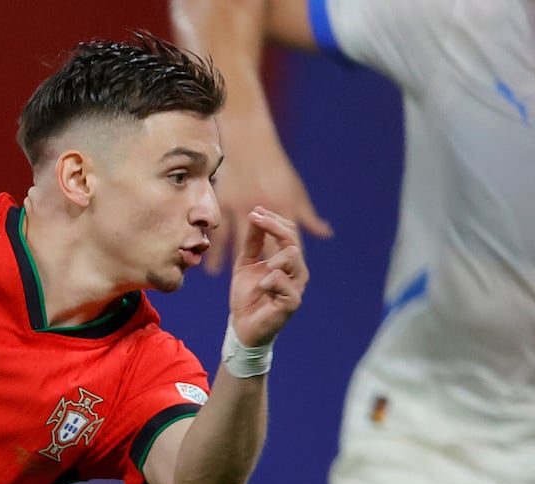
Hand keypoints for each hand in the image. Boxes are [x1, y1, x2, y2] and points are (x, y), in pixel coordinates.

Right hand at [206, 118, 331, 273]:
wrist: (250, 142)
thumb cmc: (275, 169)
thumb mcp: (295, 192)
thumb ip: (308, 217)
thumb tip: (325, 234)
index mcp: (284, 208)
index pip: (290, 241)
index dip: (288, 264)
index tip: (284, 283)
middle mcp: (264, 210)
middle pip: (263, 246)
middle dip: (262, 270)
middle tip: (257, 291)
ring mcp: (241, 207)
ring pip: (234, 241)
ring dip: (226, 262)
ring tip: (225, 281)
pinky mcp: (224, 203)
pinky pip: (218, 231)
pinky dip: (214, 250)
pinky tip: (209, 266)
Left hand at [228, 206, 307, 346]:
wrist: (242, 325)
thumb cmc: (247, 295)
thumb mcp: (245, 263)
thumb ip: (252, 241)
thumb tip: (256, 213)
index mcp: (287, 261)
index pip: (289, 232)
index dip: (273, 220)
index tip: (255, 211)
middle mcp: (296, 271)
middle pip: (292, 240)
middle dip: (273, 227)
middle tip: (254, 219)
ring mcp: (296, 286)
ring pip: (293, 256)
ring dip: (273, 255)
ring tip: (262, 265)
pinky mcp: (292, 302)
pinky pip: (284, 282)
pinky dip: (270, 280)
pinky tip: (261, 286)